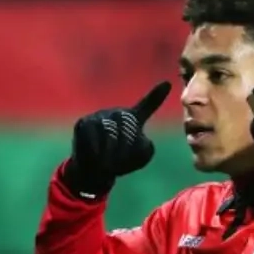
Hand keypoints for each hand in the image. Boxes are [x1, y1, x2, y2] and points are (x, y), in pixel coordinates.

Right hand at [61, 81, 171, 200]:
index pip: (146, 105)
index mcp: (133, 119)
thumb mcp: (140, 158)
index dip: (156, 95)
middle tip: (120, 164)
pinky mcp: (85, 123)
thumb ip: (146, 147)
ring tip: (110, 165)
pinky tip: (97, 158)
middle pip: (128, 127)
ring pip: (111, 133)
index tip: (168, 83)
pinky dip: (97, 151)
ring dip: (112, 154)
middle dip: (126, 150)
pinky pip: (95, 136)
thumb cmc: (119, 162)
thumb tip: (132, 138)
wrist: (93, 170)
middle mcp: (117, 113)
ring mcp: (100, 115)